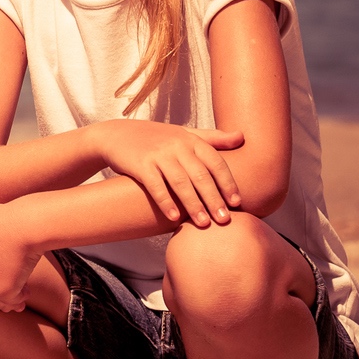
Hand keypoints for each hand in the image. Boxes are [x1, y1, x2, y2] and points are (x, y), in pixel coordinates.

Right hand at [92, 120, 244, 227]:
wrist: (115, 135)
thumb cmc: (155, 138)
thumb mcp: (183, 134)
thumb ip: (212, 138)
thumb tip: (243, 137)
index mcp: (190, 140)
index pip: (215, 162)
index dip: (227, 183)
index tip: (237, 203)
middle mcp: (176, 145)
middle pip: (200, 175)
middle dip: (214, 199)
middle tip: (224, 220)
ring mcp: (157, 154)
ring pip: (180, 182)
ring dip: (193, 204)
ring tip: (203, 224)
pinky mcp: (139, 164)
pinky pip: (155, 186)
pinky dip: (166, 202)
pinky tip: (174, 218)